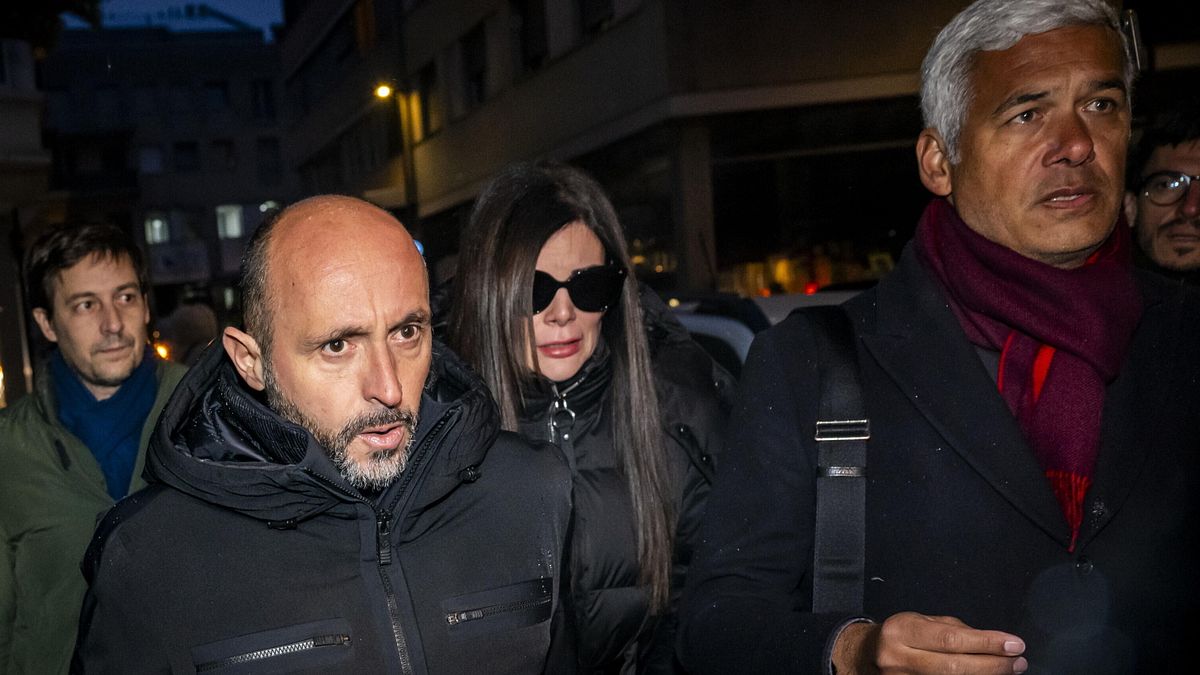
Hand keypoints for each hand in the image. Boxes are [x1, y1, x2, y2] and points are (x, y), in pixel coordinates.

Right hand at [833, 612, 1026, 673]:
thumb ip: (954, 631)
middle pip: (954, 667)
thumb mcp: (922, 622)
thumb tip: (993, 644)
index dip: (985, 643)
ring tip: (1009, 671)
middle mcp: (898, 659)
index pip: (950, 639)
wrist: (866, 655)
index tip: (1014, 644)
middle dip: (992, 665)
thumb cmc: (902, 635)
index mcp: (902, 631)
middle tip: (1018, 662)